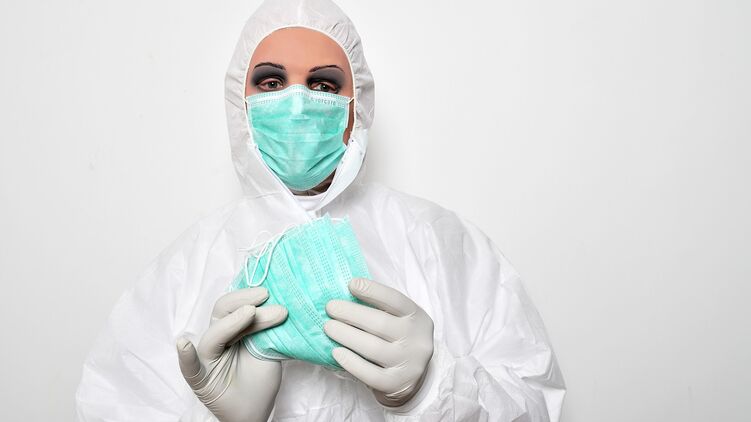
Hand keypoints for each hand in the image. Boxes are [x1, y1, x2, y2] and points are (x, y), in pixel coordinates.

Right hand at [176, 287, 287, 421]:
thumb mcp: (267, 350)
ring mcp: (207, 358)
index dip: (248, 296)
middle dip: (243, 301)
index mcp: (231, 330)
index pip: (234, 307)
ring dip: (233, 322)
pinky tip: (183, 345)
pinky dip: (186, 357)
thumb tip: (279, 303)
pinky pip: (191, 368)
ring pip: (213, 335)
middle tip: (265, 295)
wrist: (254, 411)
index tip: (269, 292)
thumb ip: (265, 330)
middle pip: (222, 313)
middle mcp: (217, 340)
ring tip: (251, 312)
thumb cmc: (258, 379)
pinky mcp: (200, 379)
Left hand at [324, 278, 433, 406]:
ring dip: (346, 335)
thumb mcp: (399, 320)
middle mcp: (416, 340)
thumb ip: (380, 308)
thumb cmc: (397, 339)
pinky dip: (351, 362)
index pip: (396, 300)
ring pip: (373, 348)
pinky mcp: (396, 384)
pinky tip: (336, 352)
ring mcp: (408, 364)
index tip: (351, 284)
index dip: (373, 291)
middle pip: (381, 324)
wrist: (411, 376)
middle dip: (351, 313)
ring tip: (328, 327)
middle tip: (330, 307)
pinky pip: (370, 374)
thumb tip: (346, 294)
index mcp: (417, 318)